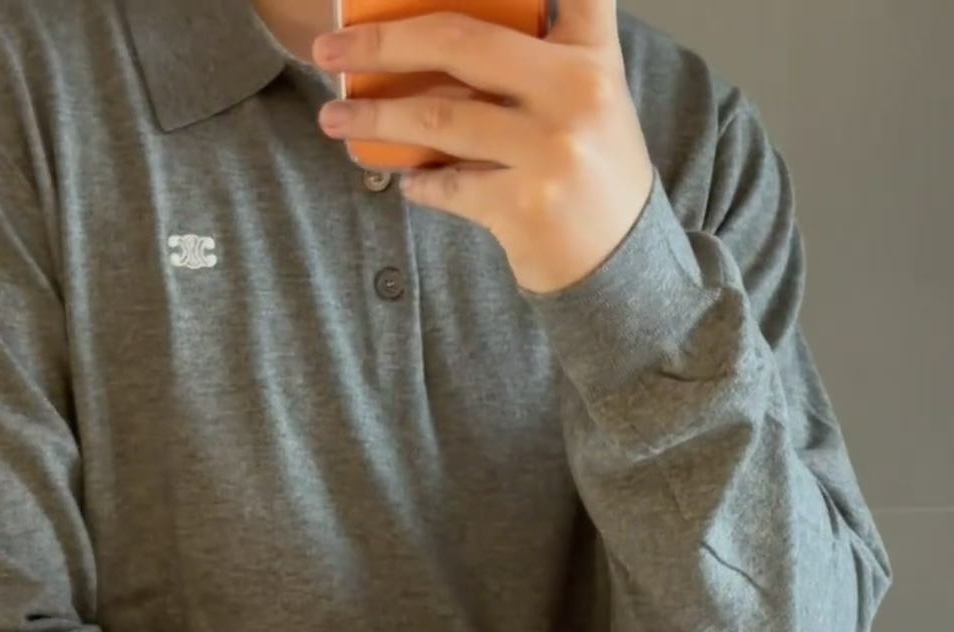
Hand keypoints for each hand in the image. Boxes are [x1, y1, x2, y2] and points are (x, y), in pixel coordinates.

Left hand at [314, 2, 655, 295]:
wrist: (622, 268)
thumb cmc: (593, 176)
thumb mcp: (589, 102)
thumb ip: (541, 58)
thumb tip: (433, 41)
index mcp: (591, 55)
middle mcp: (576, 92)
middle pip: (459, 41)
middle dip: (382, 42)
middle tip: (331, 49)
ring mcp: (551, 150)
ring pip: (439, 117)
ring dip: (374, 118)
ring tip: (334, 118)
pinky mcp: (526, 205)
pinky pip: (449, 184)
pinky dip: (420, 184)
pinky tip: (405, 181)